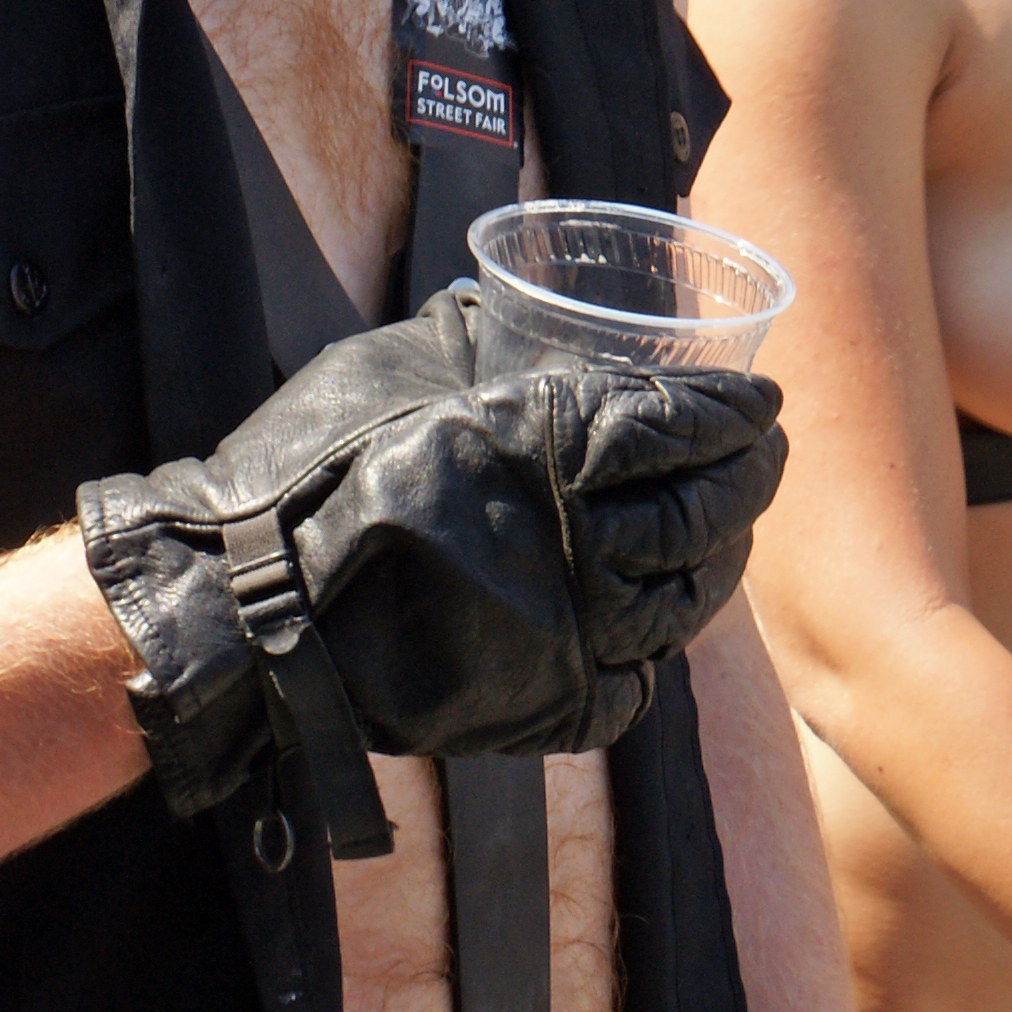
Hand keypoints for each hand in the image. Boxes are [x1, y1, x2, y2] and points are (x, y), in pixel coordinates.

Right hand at [81, 289, 784, 821]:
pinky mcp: (554, 708)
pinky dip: (657, 648)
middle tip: (767, 456)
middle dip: (754, 477)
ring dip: (723, 558)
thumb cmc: (309, 474)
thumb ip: (474, 339)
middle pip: (710, 509)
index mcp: (555, 442)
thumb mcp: (398, 368)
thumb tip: (506, 302)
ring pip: (690, 599)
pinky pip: (640, 682)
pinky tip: (661, 619)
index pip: (688, 423)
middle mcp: (586, 539)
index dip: (737, 412)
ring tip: (731, 532)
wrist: (245, 612)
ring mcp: (577, 634)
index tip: (763, 402)